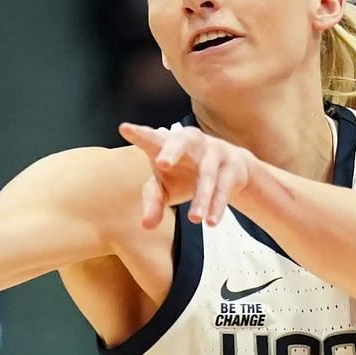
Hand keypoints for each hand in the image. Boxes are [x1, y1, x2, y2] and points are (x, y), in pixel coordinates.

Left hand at [118, 122, 257, 228]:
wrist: (230, 169)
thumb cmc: (185, 174)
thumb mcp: (166, 188)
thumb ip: (153, 202)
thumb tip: (146, 226)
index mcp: (167, 144)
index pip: (150, 139)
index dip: (139, 134)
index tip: (124, 128)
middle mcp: (190, 142)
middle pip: (180, 143)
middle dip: (171, 151)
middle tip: (161, 163)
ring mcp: (213, 151)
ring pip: (206, 174)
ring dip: (201, 197)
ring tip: (194, 219)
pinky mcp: (232, 166)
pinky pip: (224, 187)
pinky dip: (217, 205)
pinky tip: (211, 222)